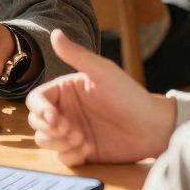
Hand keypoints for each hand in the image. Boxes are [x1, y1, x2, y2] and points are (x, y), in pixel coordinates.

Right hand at [25, 30, 176, 165]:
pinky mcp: (82, 151)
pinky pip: (62, 157)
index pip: (36, 100)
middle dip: (50, 129)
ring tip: (82, 141)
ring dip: (59, 143)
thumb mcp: (102, 72)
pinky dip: (70, 156)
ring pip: (45, 141)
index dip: (39, 109)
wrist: (153, 128)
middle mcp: (66, 111)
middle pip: (36, 122)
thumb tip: (55, 32)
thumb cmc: (129, 96)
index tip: (54, 117)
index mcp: (66, 90)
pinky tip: (88, 151)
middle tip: (72, 131)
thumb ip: (76, 55)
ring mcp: (72, 132)